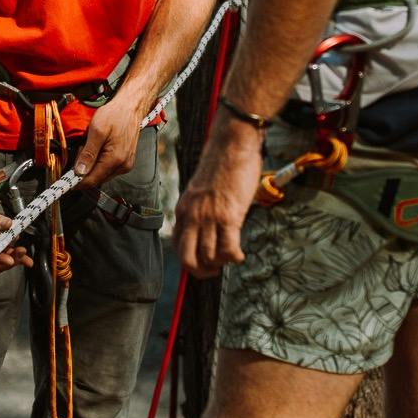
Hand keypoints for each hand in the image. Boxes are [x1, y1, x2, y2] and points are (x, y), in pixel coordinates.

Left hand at [71, 97, 142, 189]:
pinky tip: (99, 148)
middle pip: (96, 178)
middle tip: (81, 150)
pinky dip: (99, 161)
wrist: (130, 107)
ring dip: (92, 164)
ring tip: (92, 146)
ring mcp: (125, 165)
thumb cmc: (115, 115)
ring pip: (101, 174)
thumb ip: (88, 153)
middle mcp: (122, 166)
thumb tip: (79, 171)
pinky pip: (108, 168)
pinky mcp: (125, 161)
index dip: (77, 181)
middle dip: (85, 169)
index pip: (92, 181)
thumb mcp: (96, 131)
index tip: (67, 178)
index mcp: (115, 160)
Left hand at [174, 118, 266, 278]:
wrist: (232, 144)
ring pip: (210, 257)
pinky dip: (234, 258)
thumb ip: (200, 210)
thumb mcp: (201, 190)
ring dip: (222, 264)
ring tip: (231, 258)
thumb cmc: (221, 165)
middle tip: (215, 271)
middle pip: (188, 259)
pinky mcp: (228, 216)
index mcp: (182, 209)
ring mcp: (209, 217)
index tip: (203, 262)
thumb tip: (208, 231)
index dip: (190, 261)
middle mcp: (192, 215)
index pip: (178, 247)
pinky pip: (228, 249)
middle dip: (201, 272)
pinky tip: (240, 256)